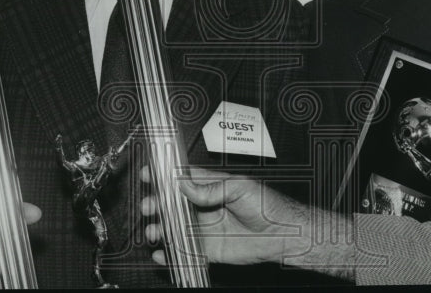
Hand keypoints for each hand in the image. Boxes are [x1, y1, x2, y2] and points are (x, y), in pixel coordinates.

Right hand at [140, 166, 308, 266]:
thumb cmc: (268, 205)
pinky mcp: (210, 250)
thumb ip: (211, 188)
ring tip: (153, 231)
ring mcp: (206, 229)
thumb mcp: (239, 187)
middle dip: (156, 205)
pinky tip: (161, 254)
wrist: (283, 234)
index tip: (148, 175)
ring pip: (176, 229)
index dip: (165, 177)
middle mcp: (206, 207)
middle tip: (148, 206)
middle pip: (173, 205)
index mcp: (212, 187)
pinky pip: (186, 252)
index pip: (183, 179)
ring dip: (160, 229)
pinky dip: (171, 254)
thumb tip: (186, 185)